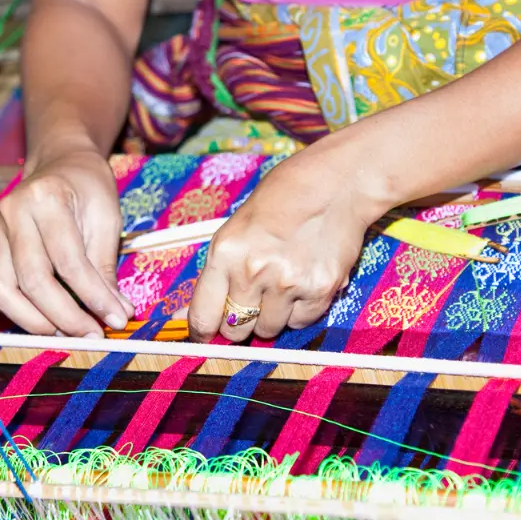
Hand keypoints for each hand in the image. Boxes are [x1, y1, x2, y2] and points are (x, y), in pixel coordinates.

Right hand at [0, 149, 134, 336]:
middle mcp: (12, 213)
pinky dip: (22, 312)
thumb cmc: (88, 188)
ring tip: (71, 333)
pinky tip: (50, 321)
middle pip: (33, 280)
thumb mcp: (107, 219)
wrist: (60, 163)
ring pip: (3, 291)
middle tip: (94, 335)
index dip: (94, 297)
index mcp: (46, 198)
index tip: (117, 320)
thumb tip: (117, 314)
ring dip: (37, 322)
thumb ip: (106, 267)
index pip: (69, 262)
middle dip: (66, 317)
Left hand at [187, 151, 380, 342]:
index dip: (203, 332)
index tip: (207, 335)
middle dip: (240, 322)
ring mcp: (289, 283)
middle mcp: (254, 271)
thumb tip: (183, 315)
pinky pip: (301, 322)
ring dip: (272, 316)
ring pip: (269, 330)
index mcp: (226, 252)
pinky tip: (304, 282)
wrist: (336, 184)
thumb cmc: (282, 199)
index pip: (203, 315)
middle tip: (252, 301)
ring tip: (282, 284)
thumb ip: (216, 274)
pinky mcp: (320, 290)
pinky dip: (300, 310)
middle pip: (236, 329)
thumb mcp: (236, 229)